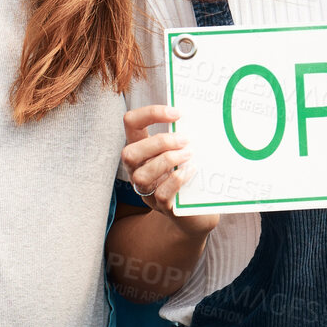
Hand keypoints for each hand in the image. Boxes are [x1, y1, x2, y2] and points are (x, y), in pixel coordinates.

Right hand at [121, 105, 217, 236]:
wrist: (196, 212)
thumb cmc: (189, 173)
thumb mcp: (181, 151)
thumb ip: (181, 136)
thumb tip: (198, 115)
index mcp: (141, 149)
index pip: (131, 122)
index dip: (150, 113)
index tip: (177, 113)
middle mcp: (137, 170)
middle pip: (129, 153)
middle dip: (158, 143)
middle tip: (185, 140)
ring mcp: (146, 190)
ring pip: (141, 176)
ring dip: (168, 161)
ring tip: (189, 155)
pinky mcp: (161, 206)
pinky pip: (161, 194)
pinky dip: (177, 180)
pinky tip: (191, 171)